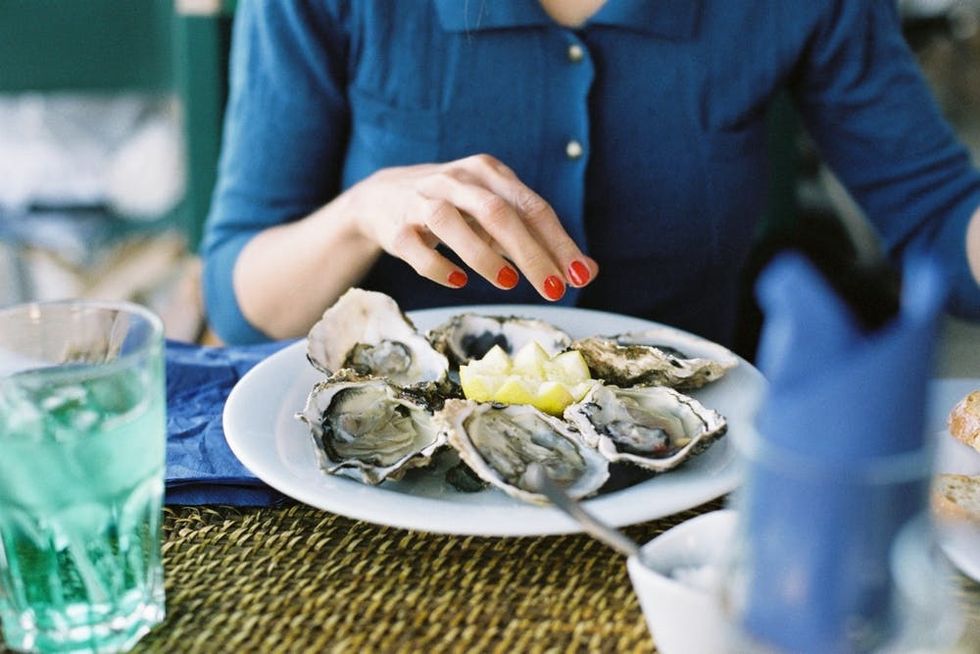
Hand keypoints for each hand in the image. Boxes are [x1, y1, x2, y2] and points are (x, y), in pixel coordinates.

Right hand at [345, 154, 597, 299]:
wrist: (382, 198)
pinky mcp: (397, 227)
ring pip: (452, 223)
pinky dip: (439, 266)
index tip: (580, 276)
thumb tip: (587, 272)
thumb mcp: (497, 216)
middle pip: (498, 213)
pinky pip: (417, 248)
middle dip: (530, 253)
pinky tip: (459, 281)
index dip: (559, 242)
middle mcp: (456, 180)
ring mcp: (422, 201)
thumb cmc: (455, 208)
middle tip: (553, 289)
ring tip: (507, 284)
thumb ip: (539, 240)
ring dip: (483, 255)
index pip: (532, 207)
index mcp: (488, 173)